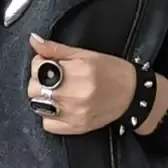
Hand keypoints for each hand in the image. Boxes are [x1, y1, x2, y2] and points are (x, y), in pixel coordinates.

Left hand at [26, 32, 167, 134]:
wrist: (133, 93)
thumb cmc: (111, 70)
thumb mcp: (84, 54)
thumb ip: (56, 49)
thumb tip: (34, 40)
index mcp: (79, 71)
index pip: (38, 68)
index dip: (39, 64)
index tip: (47, 64)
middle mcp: (77, 94)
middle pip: (34, 89)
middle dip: (39, 81)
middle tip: (52, 78)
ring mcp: (76, 113)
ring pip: (38, 106)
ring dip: (43, 98)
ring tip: (57, 92)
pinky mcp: (77, 127)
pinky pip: (48, 124)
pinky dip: (49, 116)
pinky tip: (60, 107)